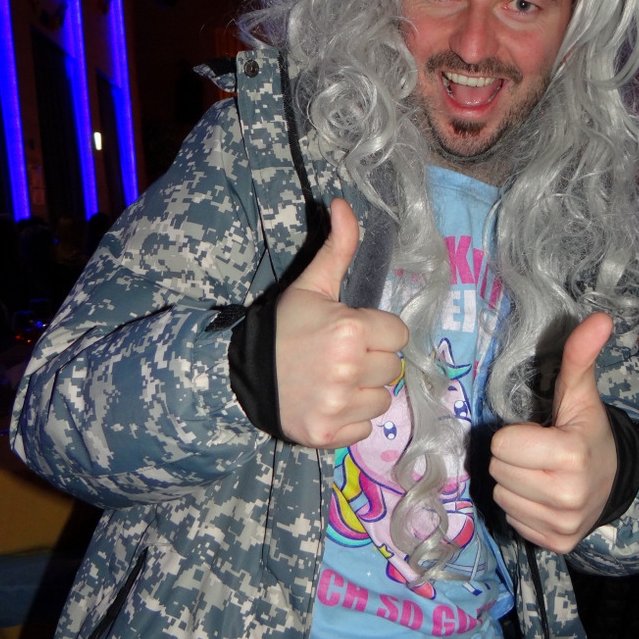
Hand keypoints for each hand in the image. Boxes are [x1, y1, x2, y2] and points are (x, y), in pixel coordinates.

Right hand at [275, 199, 409, 448]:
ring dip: (364, 391)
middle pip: (392, 367)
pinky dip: (350, 418)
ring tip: (333, 380)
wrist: (240, 376)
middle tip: (339, 357)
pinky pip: (366, 428)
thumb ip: (337, 247)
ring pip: (383, 399)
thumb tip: (344, 203)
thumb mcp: (311, 286)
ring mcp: (339, 406)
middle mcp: (349, 369)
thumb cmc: (283, 329)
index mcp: (350, 329)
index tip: (351, 332)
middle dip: (371, 361)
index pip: (398, 334)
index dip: (376, 332)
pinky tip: (328, 403)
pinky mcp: (330, 435)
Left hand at [489, 312, 617, 552]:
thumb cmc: (587, 432)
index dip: (517, 435)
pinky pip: (512, 519)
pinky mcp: (556, 543)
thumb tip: (600, 318)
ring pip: (501, 495)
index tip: (540, 434)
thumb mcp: (580, 395)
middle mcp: (568, 495)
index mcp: (571, 455)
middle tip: (539, 453)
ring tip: (541, 473)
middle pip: (498, 470)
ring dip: (515, 482)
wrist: (614, 481)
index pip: (503, 444)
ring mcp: (563, 524)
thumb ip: (580, 357)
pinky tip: (543, 496)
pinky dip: (523, 507)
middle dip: (513, 457)